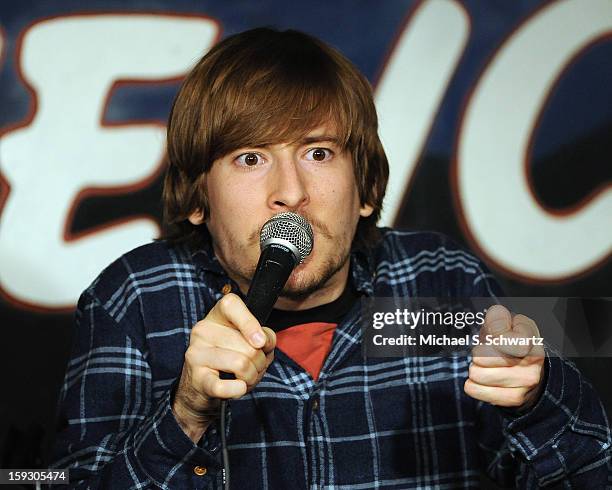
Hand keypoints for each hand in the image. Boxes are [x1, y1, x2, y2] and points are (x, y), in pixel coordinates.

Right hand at [172, 293, 275, 440]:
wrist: (200, 385)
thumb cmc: (230, 357)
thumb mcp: (249, 341)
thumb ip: (263, 335)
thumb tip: (263, 341)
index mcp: (216, 316)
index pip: (231, 304)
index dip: (250, 322)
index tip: (261, 342)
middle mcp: (203, 331)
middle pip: (248, 345)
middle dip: (261, 362)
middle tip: (255, 367)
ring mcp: (197, 354)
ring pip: (241, 364)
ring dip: (252, 376)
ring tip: (247, 378)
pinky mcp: (197, 378)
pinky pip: (223, 387)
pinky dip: (238, 390)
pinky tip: (239, 388)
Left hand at [464, 305, 544, 409]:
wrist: (527, 366)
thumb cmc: (510, 339)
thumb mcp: (506, 320)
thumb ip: (499, 319)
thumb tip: (497, 333)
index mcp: (530, 340)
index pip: (504, 342)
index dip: (490, 340)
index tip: (492, 340)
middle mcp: (533, 363)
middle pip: (483, 359)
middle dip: (478, 354)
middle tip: (485, 353)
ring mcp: (526, 383)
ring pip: (478, 375)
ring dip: (475, 369)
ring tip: (485, 366)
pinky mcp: (514, 398)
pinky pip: (476, 390)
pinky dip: (473, 384)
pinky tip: (482, 380)